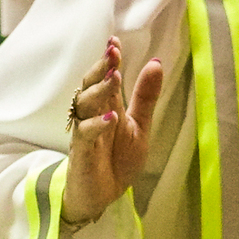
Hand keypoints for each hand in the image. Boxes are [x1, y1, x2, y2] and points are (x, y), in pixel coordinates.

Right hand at [61, 37, 166, 226]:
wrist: (102, 196)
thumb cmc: (117, 159)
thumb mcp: (139, 126)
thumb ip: (145, 97)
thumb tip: (155, 62)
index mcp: (107, 106)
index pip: (105, 77)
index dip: (109, 60)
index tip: (114, 41)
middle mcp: (93, 115)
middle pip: (90, 85)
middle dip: (101, 67)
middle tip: (113, 51)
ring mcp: (85, 132)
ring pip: (84, 105)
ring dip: (99, 90)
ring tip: (114, 76)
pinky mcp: (82, 153)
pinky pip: (85, 134)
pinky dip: (97, 124)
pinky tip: (111, 116)